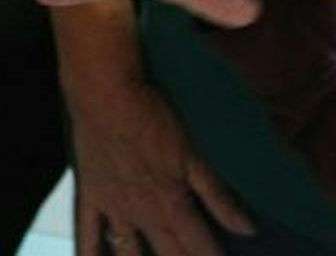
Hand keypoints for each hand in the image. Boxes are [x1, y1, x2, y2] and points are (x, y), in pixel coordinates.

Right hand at [72, 73, 254, 255]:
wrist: (106, 96)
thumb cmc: (152, 118)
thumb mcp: (193, 155)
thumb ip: (219, 195)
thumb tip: (248, 229)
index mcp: (171, 205)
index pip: (200, 247)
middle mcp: (143, 215)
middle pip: (168, 255)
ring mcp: (114, 209)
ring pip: (128, 254)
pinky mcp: (91, 196)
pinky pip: (87, 236)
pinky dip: (90, 255)